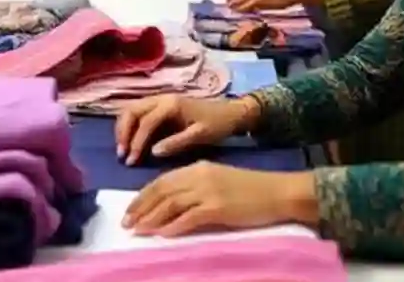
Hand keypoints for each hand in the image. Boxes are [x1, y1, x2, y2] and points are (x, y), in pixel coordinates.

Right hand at [114, 96, 256, 165]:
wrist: (229, 113)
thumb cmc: (217, 124)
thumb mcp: (200, 135)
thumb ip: (176, 143)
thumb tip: (152, 152)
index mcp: (171, 105)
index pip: (145, 122)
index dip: (136, 142)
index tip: (131, 162)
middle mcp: (161, 98)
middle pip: (131, 111)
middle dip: (123, 133)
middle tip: (123, 155)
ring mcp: (160, 100)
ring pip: (131, 110)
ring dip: (123, 129)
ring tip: (124, 151)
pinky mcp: (160, 106)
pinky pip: (138, 113)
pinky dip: (129, 126)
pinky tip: (131, 142)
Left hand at [122, 163, 317, 236]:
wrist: (277, 192)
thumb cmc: (250, 188)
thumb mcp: (218, 179)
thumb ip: (195, 186)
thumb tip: (170, 202)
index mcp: (198, 167)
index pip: (162, 180)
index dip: (143, 195)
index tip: (130, 209)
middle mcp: (199, 176)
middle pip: (162, 191)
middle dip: (141, 207)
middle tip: (126, 223)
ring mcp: (208, 192)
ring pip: (170, 205)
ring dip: (151, 219)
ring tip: (138, 230)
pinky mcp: (217, 208)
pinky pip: (187, 218)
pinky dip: (172, 227)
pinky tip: (161, 234)